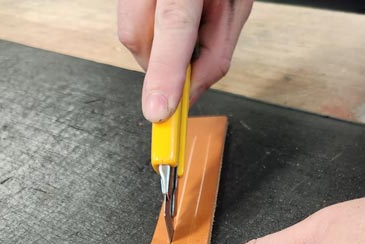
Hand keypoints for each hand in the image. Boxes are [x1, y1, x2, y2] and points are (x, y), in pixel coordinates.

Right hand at [117, 0, 252, 121]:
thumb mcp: (234, 10)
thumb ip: (215, 56)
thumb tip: (189, 96)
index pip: (173, 27)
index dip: (164, 73)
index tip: (159, 111)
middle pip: (137, 38)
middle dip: (162, 64)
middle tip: (195, 47)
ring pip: (130, 35)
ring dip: (158, 47)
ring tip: (187, 22)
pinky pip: (131, 24)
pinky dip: (152, 33)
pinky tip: (171, 16)